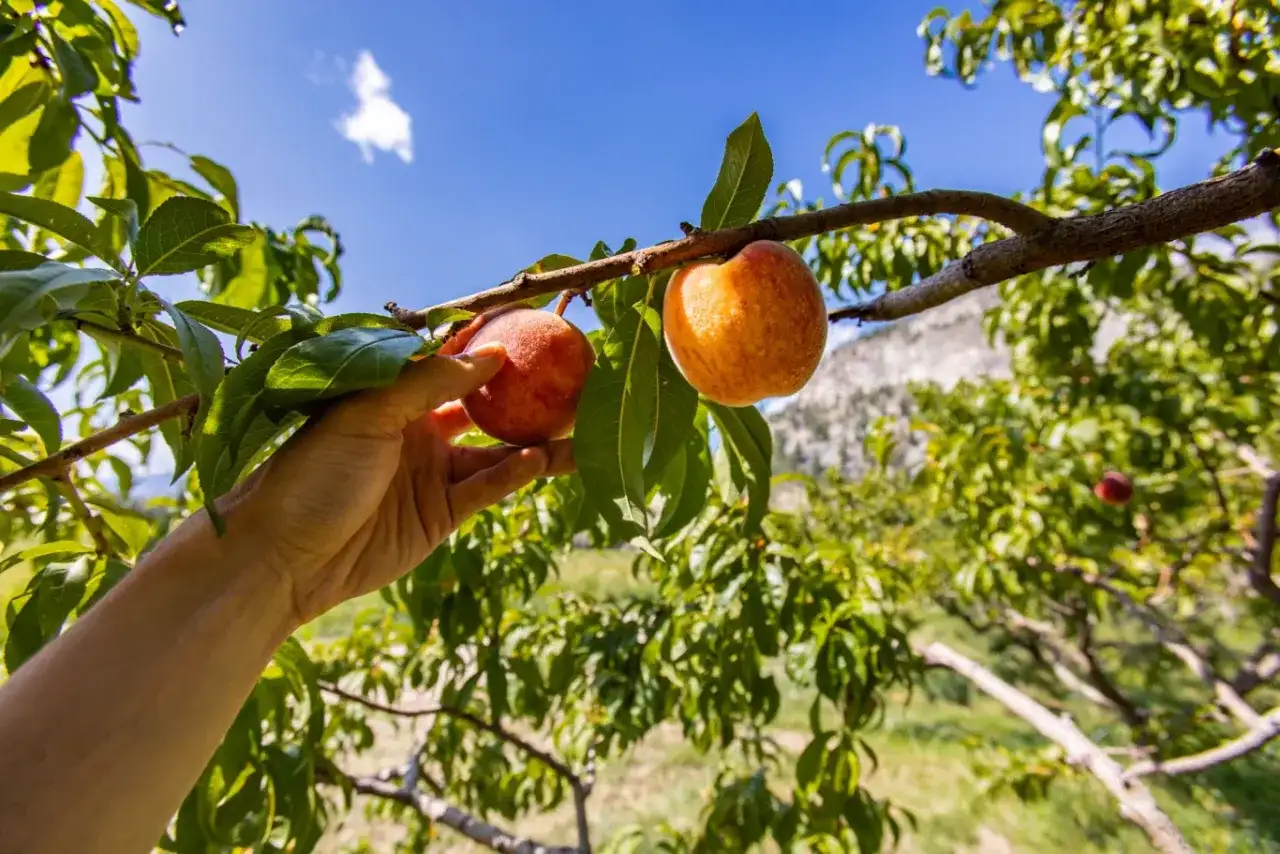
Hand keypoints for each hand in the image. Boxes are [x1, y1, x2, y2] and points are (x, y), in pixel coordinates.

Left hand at [213, 318, 573, 625]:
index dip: (488, 344)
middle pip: (482, 406)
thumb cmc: (313, 472)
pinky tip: (539, 459)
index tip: (532, 327)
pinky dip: (514, 473)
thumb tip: (493, 354)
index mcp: (391, 396)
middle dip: (524, 394)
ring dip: (534, 440)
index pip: (448, 361)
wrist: (284, 557)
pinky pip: (486, 487)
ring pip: (495, 450)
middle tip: (569, 379)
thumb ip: (430, 382)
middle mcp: (415, 429)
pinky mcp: (440, 515)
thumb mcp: (367, 413)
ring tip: (576, 426)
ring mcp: (430, 472)